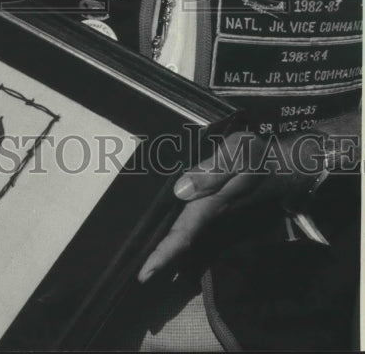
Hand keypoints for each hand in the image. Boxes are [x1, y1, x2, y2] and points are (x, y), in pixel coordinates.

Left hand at [137, 130, 316, 282]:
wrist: (290, 165)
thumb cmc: (261, 157)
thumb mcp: (239, 154)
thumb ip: (213, 171)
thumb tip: (181, 189)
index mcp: (213, 204)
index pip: (185, 232)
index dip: (165, 252)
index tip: (146, 273)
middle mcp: (214, 215)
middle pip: (184, 240)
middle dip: (163, 258)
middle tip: (141, 276)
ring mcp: (219, 214)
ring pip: (189, 235)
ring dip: (170, 250)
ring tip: (149, 263)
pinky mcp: (221, 207)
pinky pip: (196, 224)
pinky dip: (181, 235)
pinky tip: (169, 239)